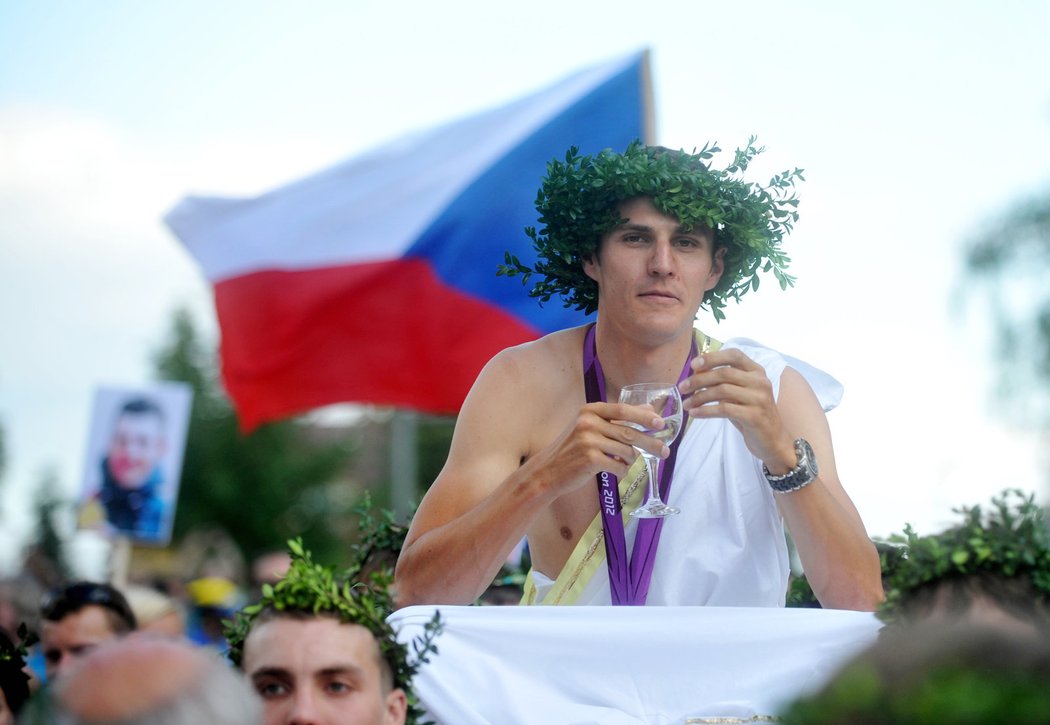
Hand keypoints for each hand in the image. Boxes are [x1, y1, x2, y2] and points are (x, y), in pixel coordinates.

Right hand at [525, 402, 669, 498]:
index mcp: (590, 410)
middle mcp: (589, 422)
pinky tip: (615, 471)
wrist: (548, 471)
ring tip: (624, 462)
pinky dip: (622, 471)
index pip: (623, 409)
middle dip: (651, 443)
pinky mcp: (590, 459)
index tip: (661, 423)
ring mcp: (588, 440)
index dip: (644, 416)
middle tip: (665, 451)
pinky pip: (619, 466)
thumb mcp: (589, 428)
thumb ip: (613, 420)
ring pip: (627, 450)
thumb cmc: (572, 450)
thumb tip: (648, 410)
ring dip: (631, 460)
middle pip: (630, 432)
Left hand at [678, 349, 795, 471]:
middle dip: (699, 380)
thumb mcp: (739, 394)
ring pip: (722, 391)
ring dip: (699, 397)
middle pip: (724, 373)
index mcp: (757, 371)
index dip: (712, 357)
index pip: (734, 355)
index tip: (693, 365)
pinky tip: (695, 413)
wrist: (772, 441)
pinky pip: (724, 409)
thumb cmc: (751, 414)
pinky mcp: (754, 416)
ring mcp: (759, 398)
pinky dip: (706, 410)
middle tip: (682, 387)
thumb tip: (696, 372)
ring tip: (687, 403)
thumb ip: (724, 381)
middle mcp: (760, 381)